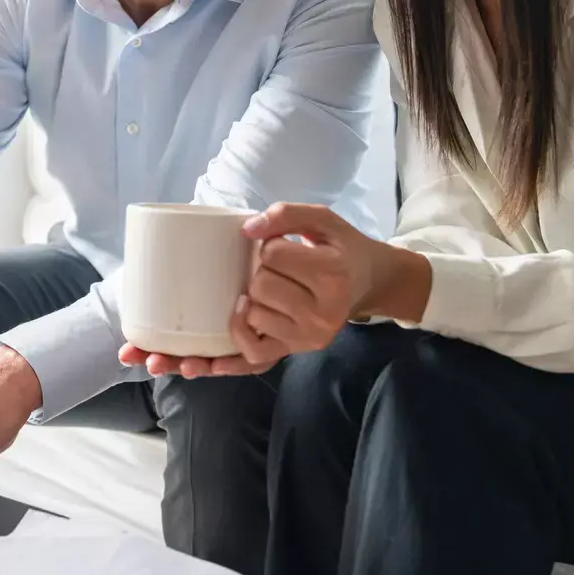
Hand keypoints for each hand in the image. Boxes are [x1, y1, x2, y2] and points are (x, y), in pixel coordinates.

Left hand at [120, 204, 415, 378]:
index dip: (267, 246)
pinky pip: (254, 358)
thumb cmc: (339, 247)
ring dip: (246, 302)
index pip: (274, 255)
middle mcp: (323, 311)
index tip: (276, 246)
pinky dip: (229, 352)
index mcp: (331, 273)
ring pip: (251, 318)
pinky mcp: (294, 351)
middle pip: (259, 286)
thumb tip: (246, 230)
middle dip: (256, 272)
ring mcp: (308, 336)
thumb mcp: (322, 220)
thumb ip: (287, 215)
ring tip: (260, 293)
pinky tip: (205, 359)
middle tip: (270, 269)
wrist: (368, 282)